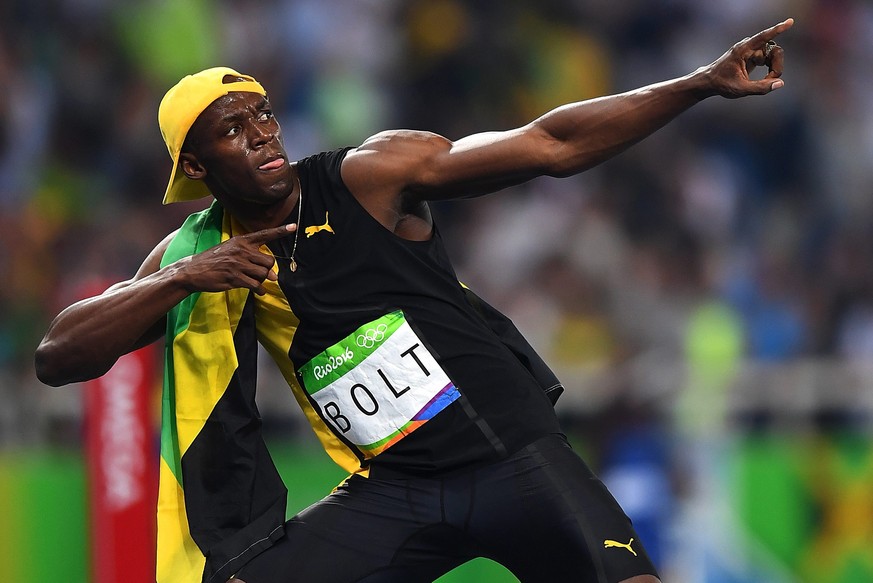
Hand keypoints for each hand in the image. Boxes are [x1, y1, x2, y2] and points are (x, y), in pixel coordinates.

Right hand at [179, 223, 295, 295]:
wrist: (193, 271)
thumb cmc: (214, 260)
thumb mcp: (230, 250)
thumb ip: (251, 257)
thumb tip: (272, 275)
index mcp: (241, 241)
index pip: (264, 234)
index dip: (280, 231)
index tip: (294, 226)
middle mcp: (241, 250)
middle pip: (269, 261)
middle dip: (268, 270)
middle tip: (261, 274)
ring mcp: (237, 264)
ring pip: (263, 274)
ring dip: (262, 281)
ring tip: (256, 282)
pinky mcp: (234, 277)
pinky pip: (255, 285)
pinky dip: (259, 289)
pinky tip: (257, 291)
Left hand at [700, 18, 793, 98]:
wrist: (711, 81)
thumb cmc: (722, 84)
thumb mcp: (740, 89)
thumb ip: (760, 88)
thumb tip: (780, 83)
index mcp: (743, 50)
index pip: (763, 37)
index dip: (778, 30)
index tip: (790, 21)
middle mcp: (749, 46)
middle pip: (775, 50)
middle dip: (777, 66)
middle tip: (770, 80)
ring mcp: (752, 50)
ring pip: (774, 54)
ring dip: (774, 68)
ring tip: (766, 81)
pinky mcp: (754, 55)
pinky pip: (770, 58)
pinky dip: (771, 68)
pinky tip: (766, 77)